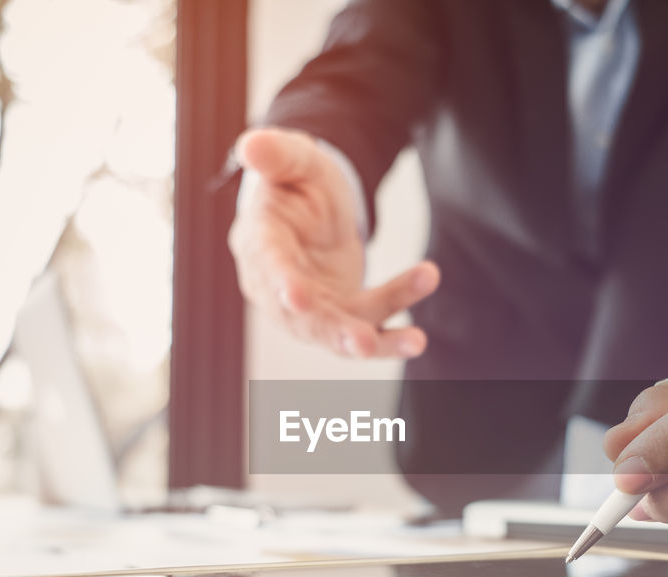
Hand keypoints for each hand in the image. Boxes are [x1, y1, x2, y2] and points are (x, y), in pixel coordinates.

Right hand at [227, 127, 439, 357]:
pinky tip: (417, 338)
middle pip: (303, 317)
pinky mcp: (339, 314)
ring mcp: (309, 307)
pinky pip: (366, 327)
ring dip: (373, 341)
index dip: (282, 283)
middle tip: (362, 342)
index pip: (267, 266)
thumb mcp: (293, 159)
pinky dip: (393, 334)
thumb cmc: (296, 181)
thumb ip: (276, 154)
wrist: (313, 205)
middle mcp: (276, 287)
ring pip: (337, 331)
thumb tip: (250, 143)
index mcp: (259, 244)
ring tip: (415, 341)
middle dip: (333, 330)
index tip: (298, 298)